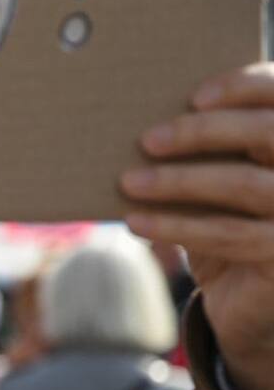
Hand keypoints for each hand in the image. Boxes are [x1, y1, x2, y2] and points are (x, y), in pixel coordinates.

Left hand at [121, 63, 273, 389]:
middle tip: (148, 140)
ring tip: (130, 182)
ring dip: (179, 182)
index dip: (246, 87)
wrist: (248, 302)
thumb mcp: (221, 181)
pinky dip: (176, 226)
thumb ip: (209, 150)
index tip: (195, 96)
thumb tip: (149, 123)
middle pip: (269, 133)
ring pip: (244, 185)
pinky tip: (136, 222)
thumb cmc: (229, 222)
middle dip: (204, 132)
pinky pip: (228, 235)